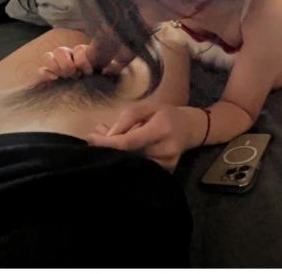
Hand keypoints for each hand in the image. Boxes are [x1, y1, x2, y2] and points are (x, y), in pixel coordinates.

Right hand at [37, 33, 135, 82]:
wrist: (90, 91)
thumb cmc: (102, 78)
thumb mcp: (110, 71)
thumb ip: (114, 67)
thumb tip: (115, 67)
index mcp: (85, 53)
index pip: (79, 50)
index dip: (83, 61)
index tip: (89, 72)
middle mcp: (70, 56)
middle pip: (60, 50)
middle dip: (67, 64)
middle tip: (74, 75)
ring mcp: (58, 64)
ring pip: (48, 56)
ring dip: (56, 67)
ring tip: (63, 78)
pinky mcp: (50, 75)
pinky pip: (42, 70)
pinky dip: (44, 74)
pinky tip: (53, 79)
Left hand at [88, 101, 204, 171]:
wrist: (191, 129)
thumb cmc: (167, 114)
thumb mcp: (148, 107)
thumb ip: (127, 118)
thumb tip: (106, 134)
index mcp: (161, 129)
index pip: (129, 142)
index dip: (107, 143)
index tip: (90, 138)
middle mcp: (165, 150)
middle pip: (127, 156)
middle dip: (108, 147)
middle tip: (96, 136)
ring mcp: (166, 165)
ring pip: (131, 164)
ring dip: (116, 154)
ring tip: (109, 139)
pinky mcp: (165, 173)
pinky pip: (139, 169)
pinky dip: (126, 160)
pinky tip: (122, 150)